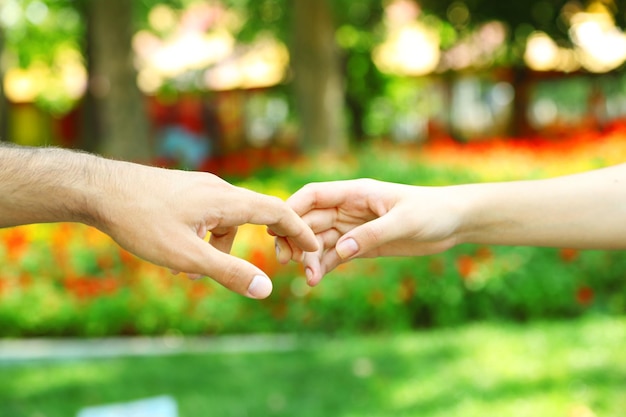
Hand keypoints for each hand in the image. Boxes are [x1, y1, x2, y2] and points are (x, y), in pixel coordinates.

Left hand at [93, 163, 318, 298]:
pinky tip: (179, 256)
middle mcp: (219, 189)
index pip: (277, 210)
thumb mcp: (187, 256)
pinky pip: (209, 216)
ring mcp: (201, 188)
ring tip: (193, 273)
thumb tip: (266, 290)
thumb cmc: (141, 221)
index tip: (315, 247)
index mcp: (226, 200)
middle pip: (257, 213)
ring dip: (222, 248)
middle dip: (268, 239)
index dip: (299, 229)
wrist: (100, 189)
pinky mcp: (186, 192)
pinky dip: (206, 238)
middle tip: (278, 262)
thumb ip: (228, 272)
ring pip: (228, 220)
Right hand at [278, 179, 461, 285]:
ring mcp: (354, 228)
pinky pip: (335, 255)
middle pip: (310, 221)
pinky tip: (316, 280)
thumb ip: (372, 235)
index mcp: (355, 193)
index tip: (278, 231)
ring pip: (320, 241)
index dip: (292, 210)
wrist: (455, 222)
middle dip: (296, 240)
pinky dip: (323, 266)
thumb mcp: (404, 221)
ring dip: (309, 258)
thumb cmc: (432, 212)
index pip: (313, 196)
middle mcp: (349, 209)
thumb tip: (340, 250)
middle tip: (290, 262)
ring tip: (309, 280)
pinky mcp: (362, 245)